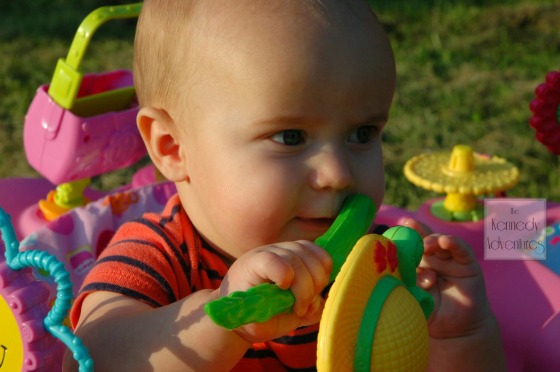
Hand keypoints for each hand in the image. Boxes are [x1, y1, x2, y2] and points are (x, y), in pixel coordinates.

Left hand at [216, 241, 331, 342]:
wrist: (249, 305)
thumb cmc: (250, 314)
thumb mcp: (255, 320)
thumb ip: (276, 315)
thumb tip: (308, 310)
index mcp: (252, 265)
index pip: (269, 260)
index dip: (282, 274)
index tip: (283, 290)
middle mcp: (272, 252)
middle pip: (298, 261)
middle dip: (305, 291)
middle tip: (299, 310)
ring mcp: (289, 250)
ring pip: (316, 258)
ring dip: (317, 284)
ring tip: (307, 301)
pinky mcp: (304, 253)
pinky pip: (323, 257)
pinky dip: (325, 274)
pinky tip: (315, 289)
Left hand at [397, 218, 492, 338]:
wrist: (457, 329)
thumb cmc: (432, 313)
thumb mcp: (414, 299)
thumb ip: (406, 287)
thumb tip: (392, 276)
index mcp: (416, 264)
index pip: (408, 247)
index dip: (402, 237)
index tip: (394, 228)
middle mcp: (432, 259)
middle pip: (423, 239)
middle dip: (415, 231)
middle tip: (407, 227)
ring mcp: (449, 260)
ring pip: (440, 241)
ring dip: (432, 239)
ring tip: (426, 245)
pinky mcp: (467, 264)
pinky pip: (461, 250)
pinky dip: (454, 243)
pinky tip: (447, 241)